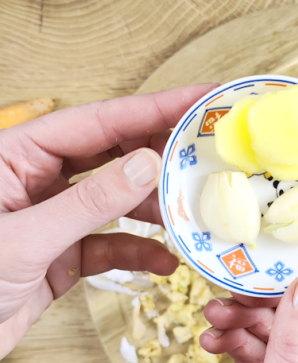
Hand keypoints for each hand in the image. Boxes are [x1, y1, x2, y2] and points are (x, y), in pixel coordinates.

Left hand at [0, 87, 207, 357]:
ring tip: (198, 210)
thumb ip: (88, 203)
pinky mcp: (52, 262)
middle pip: (109, 155)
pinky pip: (103, 248)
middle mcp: (34, 181)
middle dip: (161, 155)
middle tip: (214, 153)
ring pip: (112, 202)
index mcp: (17, 156)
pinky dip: (135, 255)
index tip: (200, 98)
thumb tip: (146, 163)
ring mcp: (45, 221)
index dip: (151, 108)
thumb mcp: (25, 241)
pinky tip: (166, 264)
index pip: (96, 121)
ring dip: (154, 208)